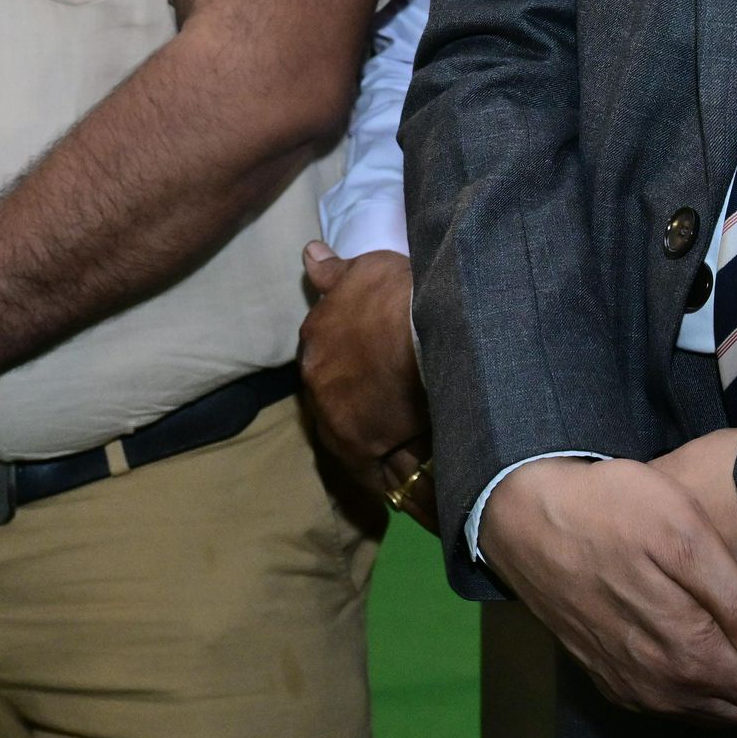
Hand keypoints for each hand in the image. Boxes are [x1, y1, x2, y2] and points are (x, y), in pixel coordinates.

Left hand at [299, 242, 430, 504]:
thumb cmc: (399, 298)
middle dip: (352, 396)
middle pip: (333, 394)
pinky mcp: (361, 455)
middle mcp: (316, 382)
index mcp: (314, 338)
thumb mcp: (369, 270)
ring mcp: (335, 421)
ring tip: (399, 442)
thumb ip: (336, 271)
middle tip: (386, 398)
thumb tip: (309, 254)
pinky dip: (388, 477)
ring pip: (348, 434)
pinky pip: (374, 472)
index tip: (370, 357)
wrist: (427, 340)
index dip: (349, 353)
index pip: (325, 350)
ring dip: (367, 438)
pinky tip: (407, 483)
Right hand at [479, 455, 736, 725]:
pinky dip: (705, 693)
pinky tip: (715, 664)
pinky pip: (675, 703)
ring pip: (712, 710)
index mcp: (689, 652)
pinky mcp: (611, 677)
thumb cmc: (606, 509)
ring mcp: (634, 685)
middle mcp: (663, 684)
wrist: (520, 515)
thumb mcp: (681, 531)